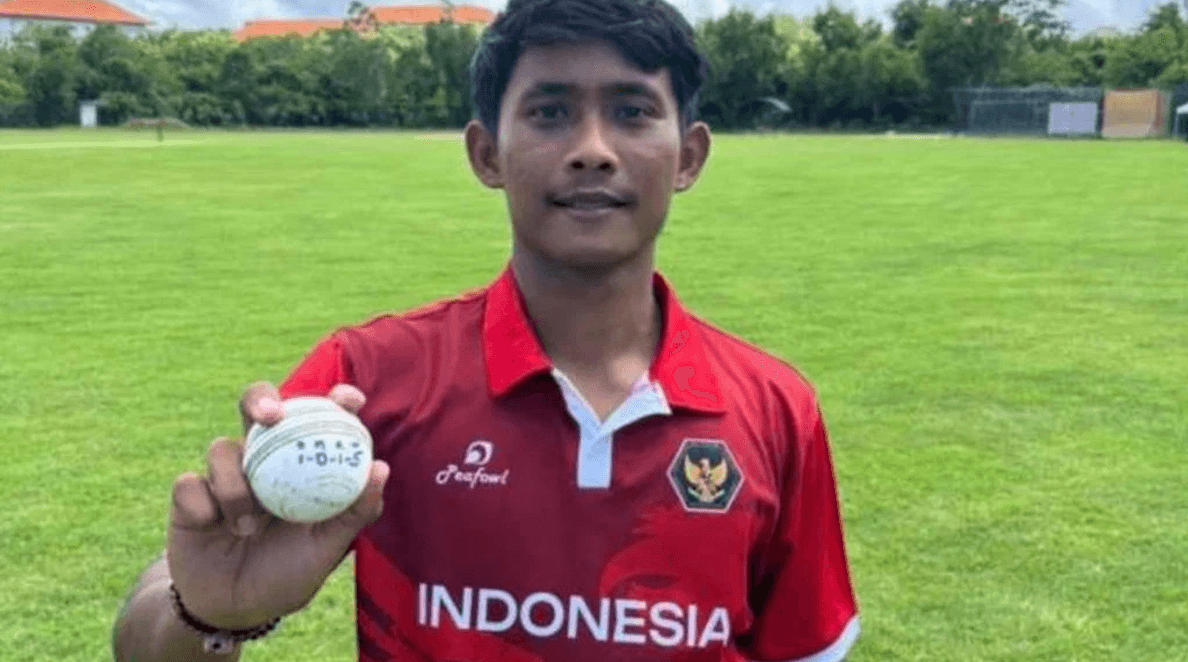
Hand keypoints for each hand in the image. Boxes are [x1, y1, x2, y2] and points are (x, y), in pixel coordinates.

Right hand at [165, 382, 388, 629]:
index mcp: (300, 464)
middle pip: (257, 405)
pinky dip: (202, 505)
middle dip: (261, 399)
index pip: (317, 417)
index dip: (333, 400)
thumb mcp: (328, 547)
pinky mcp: (189, 494)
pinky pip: (189, 483)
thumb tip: (380, 469)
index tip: (347, 399)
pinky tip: (211, 525)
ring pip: (222, 449)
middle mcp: (263, 459)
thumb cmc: (288, 572)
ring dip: (234, 486)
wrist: (234, 609)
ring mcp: (225, 473)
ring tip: (247, 527)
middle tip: (272, 416)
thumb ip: (355, 511)